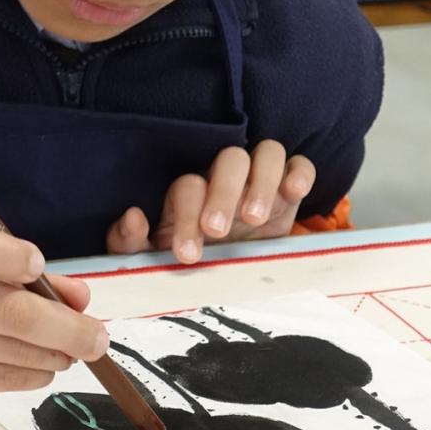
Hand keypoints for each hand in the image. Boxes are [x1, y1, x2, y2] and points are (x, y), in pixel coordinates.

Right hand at [0, 212, 106, 400]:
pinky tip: (45, 366)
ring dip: (54, 354)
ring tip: (77, 350)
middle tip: (100, 339)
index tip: (36, 265)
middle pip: (4, 312)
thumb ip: (19, 267)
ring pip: (6, 351)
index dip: (4, 255)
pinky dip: (31, 373)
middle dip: (64, 329)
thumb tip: (83, 297)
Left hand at [107, 143, 315, 263]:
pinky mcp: (290, 190)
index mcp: (192, 192)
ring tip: (253, 217)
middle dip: (222, 193)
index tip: (188, 253)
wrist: (234, 276)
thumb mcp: (156, 258)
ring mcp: (261, 180)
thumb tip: (133, 217)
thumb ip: (129, 243)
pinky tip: (293, 192)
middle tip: (218, 232)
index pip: (189, 187)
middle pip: (228, 161)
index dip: (187, 216)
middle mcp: (226, 178)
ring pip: (265, 153)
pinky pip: (300, 164)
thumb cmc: (191, 260)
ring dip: (261, 180)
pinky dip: (300, 172)